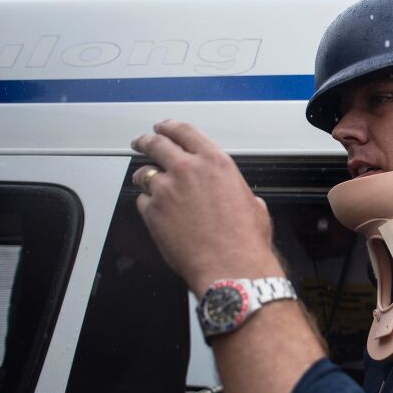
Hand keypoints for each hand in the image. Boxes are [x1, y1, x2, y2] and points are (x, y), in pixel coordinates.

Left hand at [131, 120, 281, 294]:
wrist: (231, 266)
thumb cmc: (245, 240)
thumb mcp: (251, 202)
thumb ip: (233, 189)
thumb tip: (232, 195)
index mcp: (215, 162)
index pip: (184, 131)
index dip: (169, 126)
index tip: (162, 127)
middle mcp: (188, 170)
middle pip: (157, 144)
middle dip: (146, 141)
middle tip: (141, 142)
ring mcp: (166, 190)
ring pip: (144, 173)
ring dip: (144, 175)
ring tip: (145, 180)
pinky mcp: (153, 212)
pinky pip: (142, 202)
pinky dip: (148, 205)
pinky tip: (157, 212)